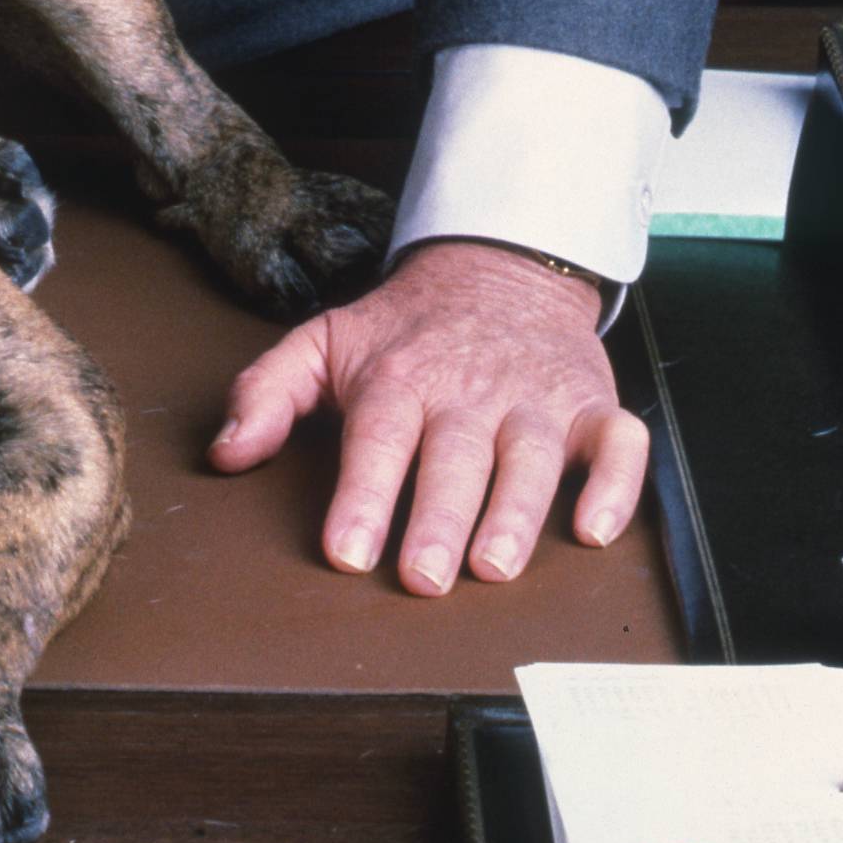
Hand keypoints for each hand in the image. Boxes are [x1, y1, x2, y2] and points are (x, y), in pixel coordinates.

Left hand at [205, 237, 647, 593]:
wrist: (496, 265)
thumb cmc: (405, 329)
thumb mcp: (323, 342)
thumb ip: (267, 394)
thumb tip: (224, 453)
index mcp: (399, 380)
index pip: (377, 440)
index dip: (362, 496)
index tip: (346, 552)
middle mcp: (469, 391)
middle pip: (455, 457)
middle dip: (439, 518)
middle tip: (423, 577)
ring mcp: (535, 399)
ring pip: (533, 456)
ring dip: (517, 511)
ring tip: (494, 566)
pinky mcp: (591, 406)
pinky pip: (618, 443)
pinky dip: (617, 485)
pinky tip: (595, 528)